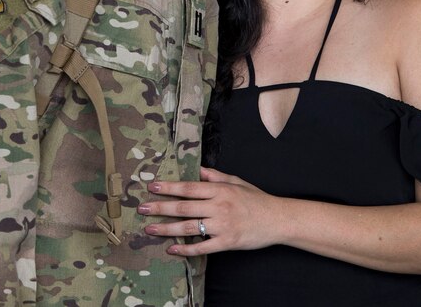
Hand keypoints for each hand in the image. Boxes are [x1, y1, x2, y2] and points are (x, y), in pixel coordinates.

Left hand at [138, 167, 282, 255]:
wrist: (278, 219)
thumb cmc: (256, 199)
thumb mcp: (236, 182)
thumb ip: (215, 176)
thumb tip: (197, 170)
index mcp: (220, 190)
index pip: (189, 188)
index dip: (169, 187)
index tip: (152, 187)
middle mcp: (219, 206)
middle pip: (184, 207)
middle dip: (160, 208)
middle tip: (141, 209)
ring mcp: (223, 225)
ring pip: (189, 227)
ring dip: (167, 228)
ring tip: (150, 228)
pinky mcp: (227, 242)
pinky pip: (203, 247)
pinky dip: (186, 250)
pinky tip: (172, 250)